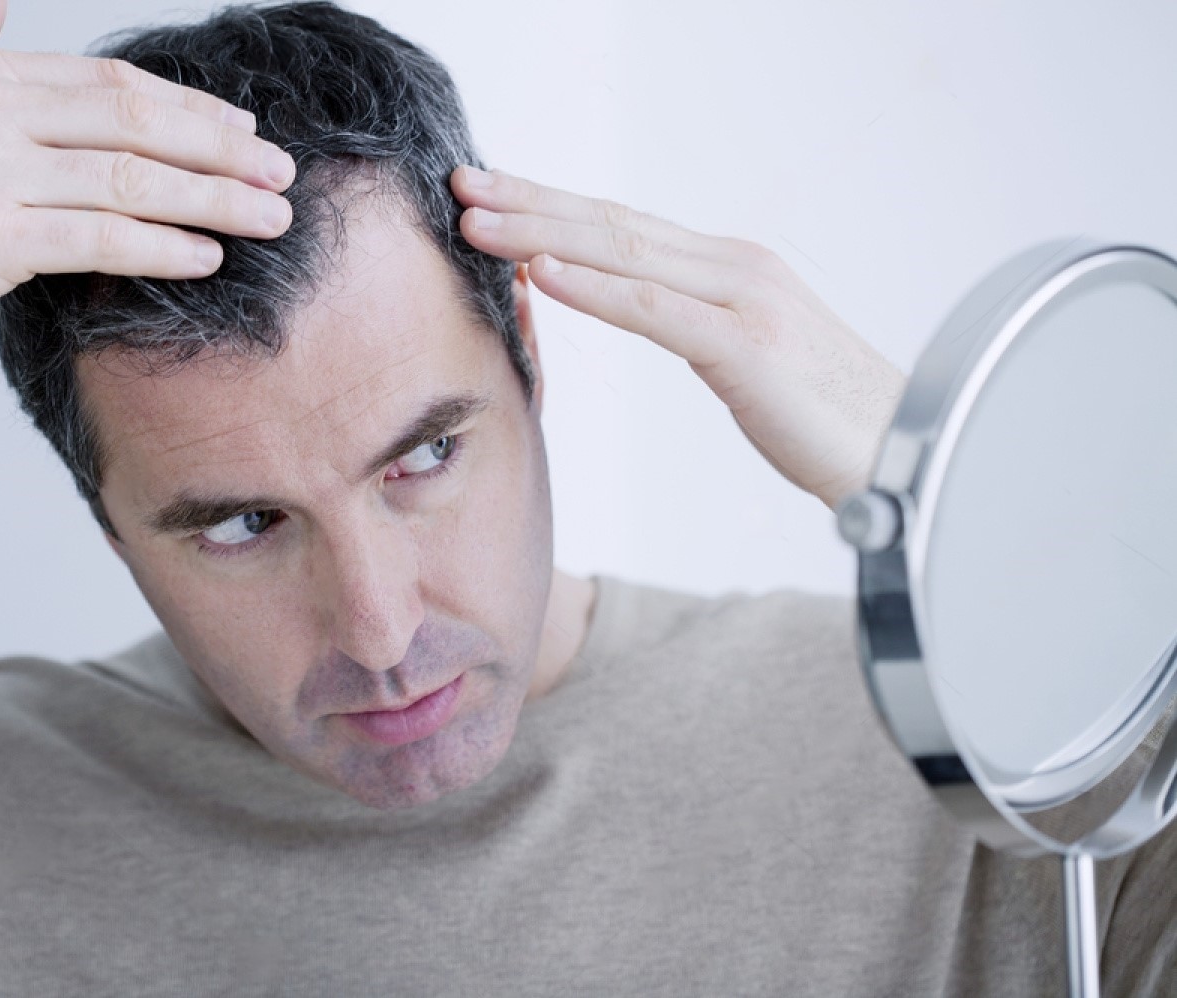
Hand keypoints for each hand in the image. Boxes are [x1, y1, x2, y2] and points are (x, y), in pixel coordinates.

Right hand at [0, 0, 294, 390]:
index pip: (109, 82)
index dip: (187, 107)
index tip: (241, 131)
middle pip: (133, 121)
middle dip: (220, 149)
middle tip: (280, 173)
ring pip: (130, 180)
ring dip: (214, 201)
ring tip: (269, 218)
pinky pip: (102, 239)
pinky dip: (163, 248)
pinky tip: (207, 257)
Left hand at [450, 166, 906, 510]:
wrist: (905, 450)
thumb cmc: (822, 414)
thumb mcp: (743, 354)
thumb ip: (689, 321)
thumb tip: (631, 305)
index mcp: (728, 268)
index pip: (622, 225)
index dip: (551, 204)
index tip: (489, 192)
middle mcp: (734, 267)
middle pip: (612, 224)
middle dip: (531, 200)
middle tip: (462, 181)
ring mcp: (743, 300)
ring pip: (625, 254)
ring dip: (542, 233)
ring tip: (478, 221)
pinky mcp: (748, 347)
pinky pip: (656, 312)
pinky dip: (595, 288)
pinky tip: (543, 273)